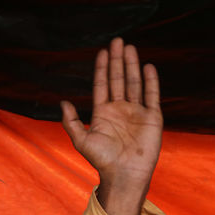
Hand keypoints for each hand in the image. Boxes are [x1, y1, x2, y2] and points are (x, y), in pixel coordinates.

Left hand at [61, 38, 161, 214]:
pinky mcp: (152, 116)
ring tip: (130, 47)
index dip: (102, 68)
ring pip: (134, 83)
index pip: (102, 85)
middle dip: (118, 60)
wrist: (124, 173)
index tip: (103, 52)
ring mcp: (136, 111)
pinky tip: (148, 66)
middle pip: (118, 79)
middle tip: (117, 41)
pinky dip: (151, 81)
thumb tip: (62, 102)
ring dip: (132, 65)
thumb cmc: (101, 160)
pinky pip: (152, 95)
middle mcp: (120, 109)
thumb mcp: (81, 140)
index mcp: (103, 113)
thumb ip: (70, 121)